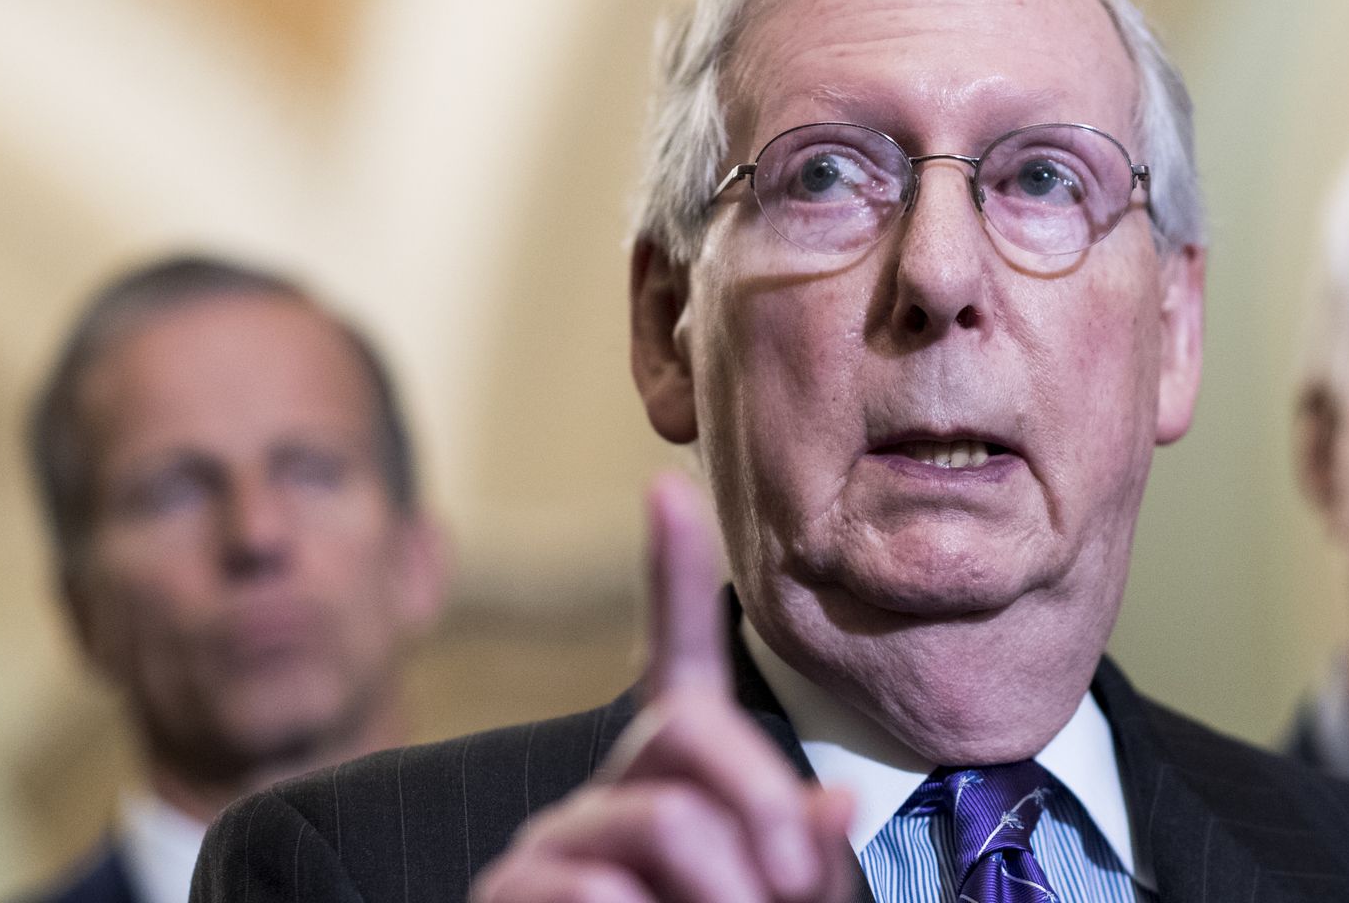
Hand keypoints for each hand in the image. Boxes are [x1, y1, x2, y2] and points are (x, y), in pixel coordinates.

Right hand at [471, 471, 856, 902]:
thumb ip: (802, 851)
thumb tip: (835, 801)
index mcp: (679, 780)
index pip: (678, 661)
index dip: (673, 574)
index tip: (668, 486)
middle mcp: (613, 791)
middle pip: (688, 732)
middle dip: (760, 802)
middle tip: (791, 880)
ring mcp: (558, 843)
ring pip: (661, 818)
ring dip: (728, 891)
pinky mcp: (513, 894)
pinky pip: (596, 886)